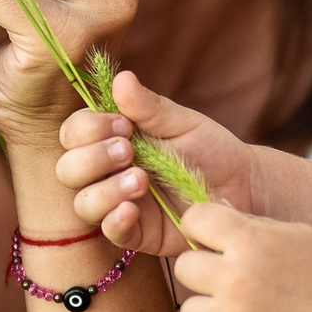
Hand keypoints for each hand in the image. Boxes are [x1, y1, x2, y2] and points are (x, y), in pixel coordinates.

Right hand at [57, 70, 259, 254]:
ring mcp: (119, 203)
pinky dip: (115, 220)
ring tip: (141, 180)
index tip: (123, 125)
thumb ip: (149, 107)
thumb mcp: (182, 123)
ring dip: (105, 189)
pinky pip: (111, 232)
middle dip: (92, 158)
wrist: (244, 185)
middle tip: (129, 150)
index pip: (74, 133)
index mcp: (111, 140)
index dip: (89, 129)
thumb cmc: (209, 149)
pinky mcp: (137, 233)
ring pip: (83, 203)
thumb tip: (121, 78)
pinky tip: (132, 209)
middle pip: (67, 169)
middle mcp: (107, 173)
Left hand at [175, 205, 311, 311]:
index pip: (194, 220)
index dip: (202, 229)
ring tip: (246, 311)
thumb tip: (205, 222)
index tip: (214, 241)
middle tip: (230, 280)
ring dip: (212, 311)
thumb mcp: (294, 234)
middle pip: (184, 269)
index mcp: (250, 242)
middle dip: (204, 272)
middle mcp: (236, 279)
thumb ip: (249, 228)